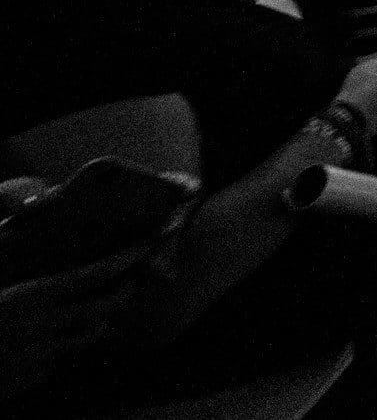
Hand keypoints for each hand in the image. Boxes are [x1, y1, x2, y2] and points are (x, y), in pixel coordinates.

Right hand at [0, 235, 148, 399]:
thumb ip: (6, 245)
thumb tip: (24, 213)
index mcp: (28, 299)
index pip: (90, 276)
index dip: (122, 261)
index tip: (146, 246)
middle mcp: (40, 328)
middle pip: (101, 309)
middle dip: (122, 294)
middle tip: (131, 281)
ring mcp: (38, 358)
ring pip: (86, 338)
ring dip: (98, 322)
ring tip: (103, 308)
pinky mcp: (29, 380)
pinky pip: (59, 360)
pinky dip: (65, 347)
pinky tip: (57, 337)